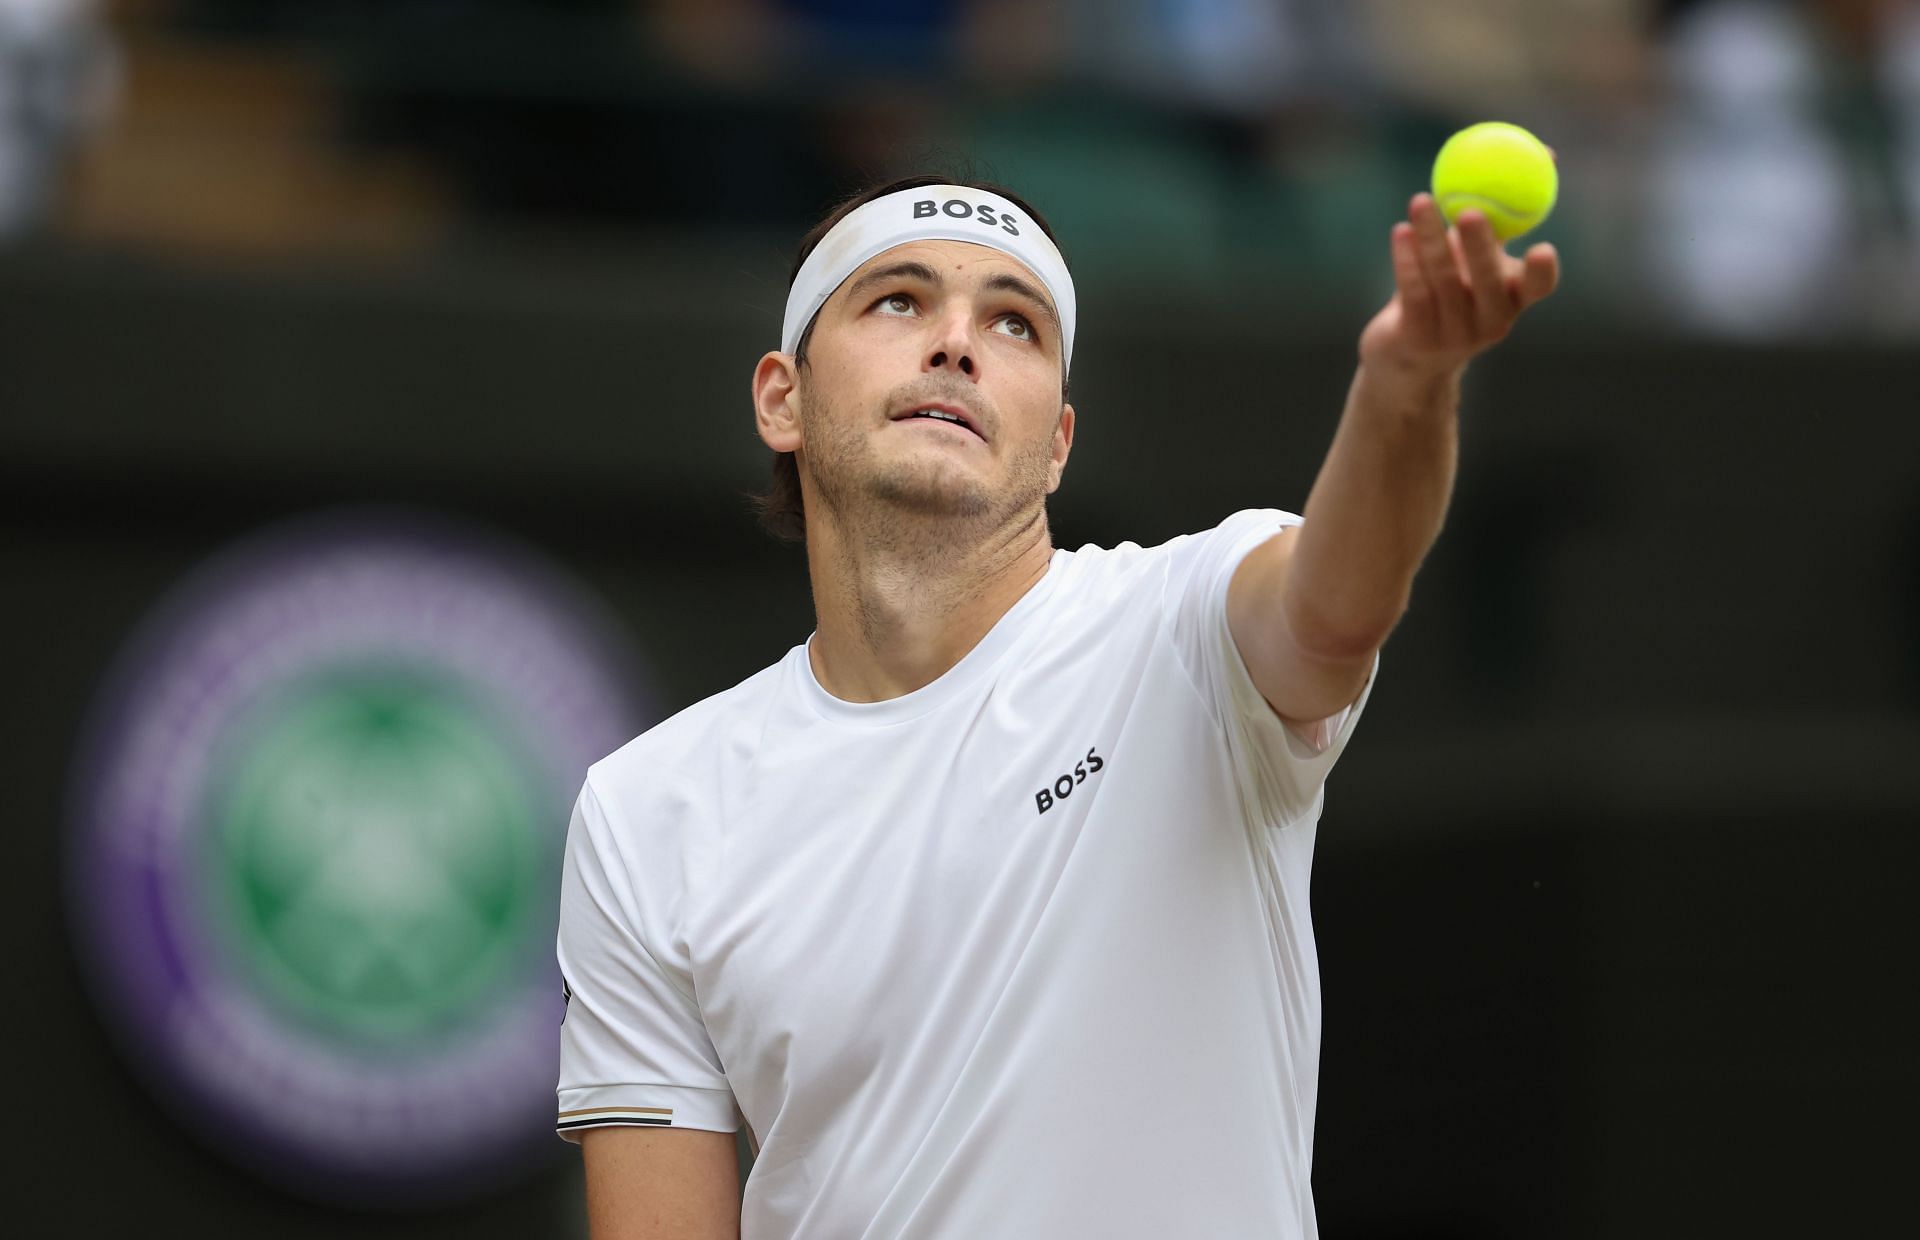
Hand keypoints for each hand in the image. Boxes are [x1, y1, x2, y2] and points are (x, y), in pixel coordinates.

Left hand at [1358, 193, 1559, 380]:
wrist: (1407, 354)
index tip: (1541, 247)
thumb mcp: (1478, 252)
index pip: (1537, 288)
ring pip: (1443, 281)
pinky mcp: (1419, 339)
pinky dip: (1406, 260)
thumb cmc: (1450, 288)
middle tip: (1469, 210)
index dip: (1542, 272)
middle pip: (1488, 282)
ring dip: (1430, 237)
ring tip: (1419, 201)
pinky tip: (1400, 232)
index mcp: (1513, 299)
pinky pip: (1413, 292)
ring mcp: (1455, 336)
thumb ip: (1503, 211)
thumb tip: (1546, 153)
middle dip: (1480, 246)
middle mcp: (1491, 322)